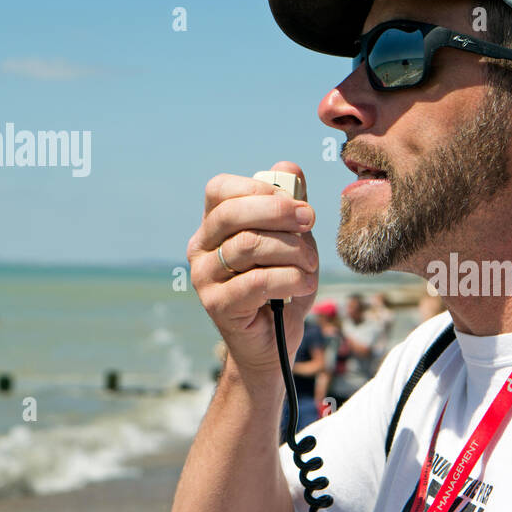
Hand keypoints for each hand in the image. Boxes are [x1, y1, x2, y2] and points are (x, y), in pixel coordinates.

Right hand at [187, 165, 319, 379]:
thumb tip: (289, 168)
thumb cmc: (282, 288)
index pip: (220, 189)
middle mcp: (200, 248)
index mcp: (213, 226)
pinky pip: (258, 280)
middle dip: (279, 212)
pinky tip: (305, 284)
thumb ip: (290, 207)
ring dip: (292, 251)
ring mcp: (204, 278)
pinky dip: (291, 278)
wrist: (273, 343)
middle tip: (310, 220)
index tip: (296, 202)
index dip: (258, 188)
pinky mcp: (217, 305)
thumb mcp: (293, 243)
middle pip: (232, 213)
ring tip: (311, 265)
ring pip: (249, 245)